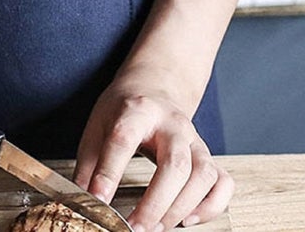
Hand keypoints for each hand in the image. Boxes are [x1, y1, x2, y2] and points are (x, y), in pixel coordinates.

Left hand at [73, 66, 233, 230]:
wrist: (154, 86)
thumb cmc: (124, 108)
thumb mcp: (98, 124)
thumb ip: (90, 163)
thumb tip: (82, 199)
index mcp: (137, 109)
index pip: (124, 139)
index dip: (110, 172)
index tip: (99, 199)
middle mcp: (172, 124)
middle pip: (176, 163)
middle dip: (156, 202)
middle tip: (135, 227)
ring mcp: (194, 139)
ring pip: (203, 175)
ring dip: (181, 208)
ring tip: (155, 226)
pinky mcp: (208, 154)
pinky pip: (223, 183)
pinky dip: (211, 206)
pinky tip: (187, 219)